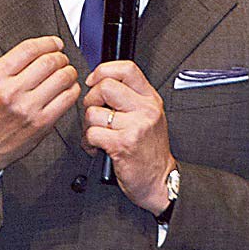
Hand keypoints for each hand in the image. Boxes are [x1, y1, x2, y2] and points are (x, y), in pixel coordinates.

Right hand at [0, 14, 79, 175]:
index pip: (30, 49)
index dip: (47, 42)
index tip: (54, 43)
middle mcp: (11, 92)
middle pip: (49, 62)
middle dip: (60, 56)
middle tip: (60, 57)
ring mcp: (28, 109)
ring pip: (61, 78)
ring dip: (68, 71)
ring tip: (65, 71)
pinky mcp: (41, 124)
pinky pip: (67, 99)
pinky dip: (72, 89)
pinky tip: (66, 88)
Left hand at [82, 60, 175, 214]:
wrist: (161, 181)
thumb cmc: (150, 150)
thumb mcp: (149, 116)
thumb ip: (130, 97)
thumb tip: (100, 81)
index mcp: (150, 98)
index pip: (126, 69)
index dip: (104, 70)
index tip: (94, 80)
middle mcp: (145, 109)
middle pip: (105, 87)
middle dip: (91, 100)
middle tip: (95, 113)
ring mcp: (135, 126)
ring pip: (94, 112)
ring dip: (88, 126)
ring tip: (98, 134)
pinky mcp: (123, 144)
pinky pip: (92, 133)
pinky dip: (88, 142)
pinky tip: (97, 147)